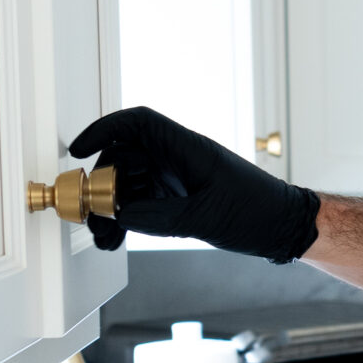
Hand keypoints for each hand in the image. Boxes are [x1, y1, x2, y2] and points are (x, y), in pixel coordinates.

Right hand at [67, 106, 321, 260]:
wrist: (284, 229)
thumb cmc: (257, 212)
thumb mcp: (203, 217)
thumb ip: (156, 216)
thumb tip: (119, 214)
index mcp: (186, 147)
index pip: (137, 123)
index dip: (103, 130)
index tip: (78, 151)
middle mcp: (177, 158)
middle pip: (123, 159)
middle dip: (102, 186)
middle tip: (92, 216)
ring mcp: (175, 178)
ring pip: (129, 185)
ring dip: (111, 210)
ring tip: (104, 238)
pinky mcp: (177, 199)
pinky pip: (141, 203)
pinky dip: (126, 219)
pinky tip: (115, 238)